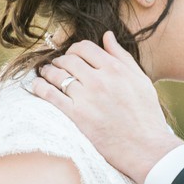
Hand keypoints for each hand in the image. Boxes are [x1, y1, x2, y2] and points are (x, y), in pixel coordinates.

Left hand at [28, 33, 183, 182]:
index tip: (72, 56)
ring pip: (57, 75)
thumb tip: (107, 35)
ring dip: (48, 71)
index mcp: (115, 69)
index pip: (85, 47)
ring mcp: (87, 98)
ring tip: (45, 74)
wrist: (145, 148)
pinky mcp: (76, 116)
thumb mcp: (141, 80)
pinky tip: (37, 86)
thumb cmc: (146, 115)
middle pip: (68, 59)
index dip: (75, 49)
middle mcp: (99, 80)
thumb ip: (122, 56)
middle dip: (60, 60)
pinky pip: (50, 95)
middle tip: (57, 66)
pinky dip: (40, 87)